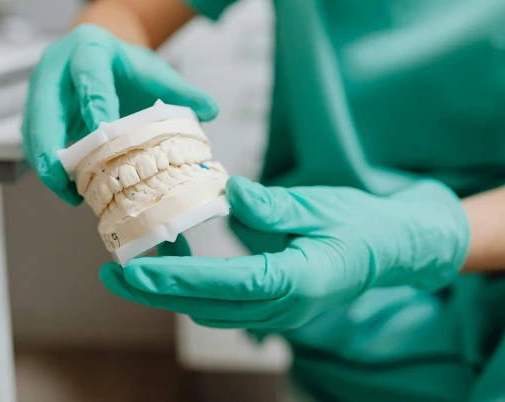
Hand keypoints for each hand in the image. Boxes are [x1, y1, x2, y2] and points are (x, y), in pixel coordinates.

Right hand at [22, 24, 218, 203]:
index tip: (102, 133)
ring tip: (67, 193)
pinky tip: (67, 188)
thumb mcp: (152, 70)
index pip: (89, 77)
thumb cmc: (123, 65)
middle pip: (43, 106)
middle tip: (61, 176)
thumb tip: (211, 110)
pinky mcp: (33, 111)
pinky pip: (32, 141)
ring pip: (32, 128)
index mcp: (88, 49)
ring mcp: (38, 89)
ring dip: (45, 162)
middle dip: (49, 143)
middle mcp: (55, 67)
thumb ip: (181, 89)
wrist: (96, 52)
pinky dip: (47, 166)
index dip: (94, 105)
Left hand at [100, 176, 469, 330]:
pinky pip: (224, 307)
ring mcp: (280, 315)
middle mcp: (286, 309)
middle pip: (208, 308)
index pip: (227, 284)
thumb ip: (271, 205)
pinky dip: (192, 291)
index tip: (136, 268)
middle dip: (156, 293)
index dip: (178, 278)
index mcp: (299, 281)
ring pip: (211, 312)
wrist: (392, 249)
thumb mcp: (319, 205)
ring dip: (169, 294)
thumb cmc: (361, 224)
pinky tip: (172, 267)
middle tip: (112, 272)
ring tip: (132, 267)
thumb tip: (226, 190)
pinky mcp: (275, 309)